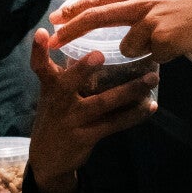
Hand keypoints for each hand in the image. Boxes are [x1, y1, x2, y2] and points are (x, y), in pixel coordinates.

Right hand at [27, 30, 158, 192]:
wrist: (47, 160)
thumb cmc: (58, 116)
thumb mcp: (54, 95)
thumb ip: (69, 73)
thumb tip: (99, 43)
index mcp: (49, 86)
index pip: (39, 66)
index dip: (39, 49)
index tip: (43, 32)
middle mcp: (57, 102)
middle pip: (67, 83)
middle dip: (82, 68)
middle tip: (100, 54)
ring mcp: (71, 121)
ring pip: (102, 103)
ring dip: (130, 90)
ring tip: (153, 78)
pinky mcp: (85, 138)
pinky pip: (114, 124)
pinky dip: (134, 115)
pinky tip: (151, 106)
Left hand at [52, 0, 191, 63]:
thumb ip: (142, 1)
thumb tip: (119, 14)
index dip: (75, 8)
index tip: (55, 18)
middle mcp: (143, 0)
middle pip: (97, 16)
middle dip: (71, 30)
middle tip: (53, 41)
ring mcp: (152, 19)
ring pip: (127, 45)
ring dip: (141, 50)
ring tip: (168, 39)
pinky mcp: (162, 37)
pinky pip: (151, 56)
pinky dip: (162, 56)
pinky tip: (179, 44)